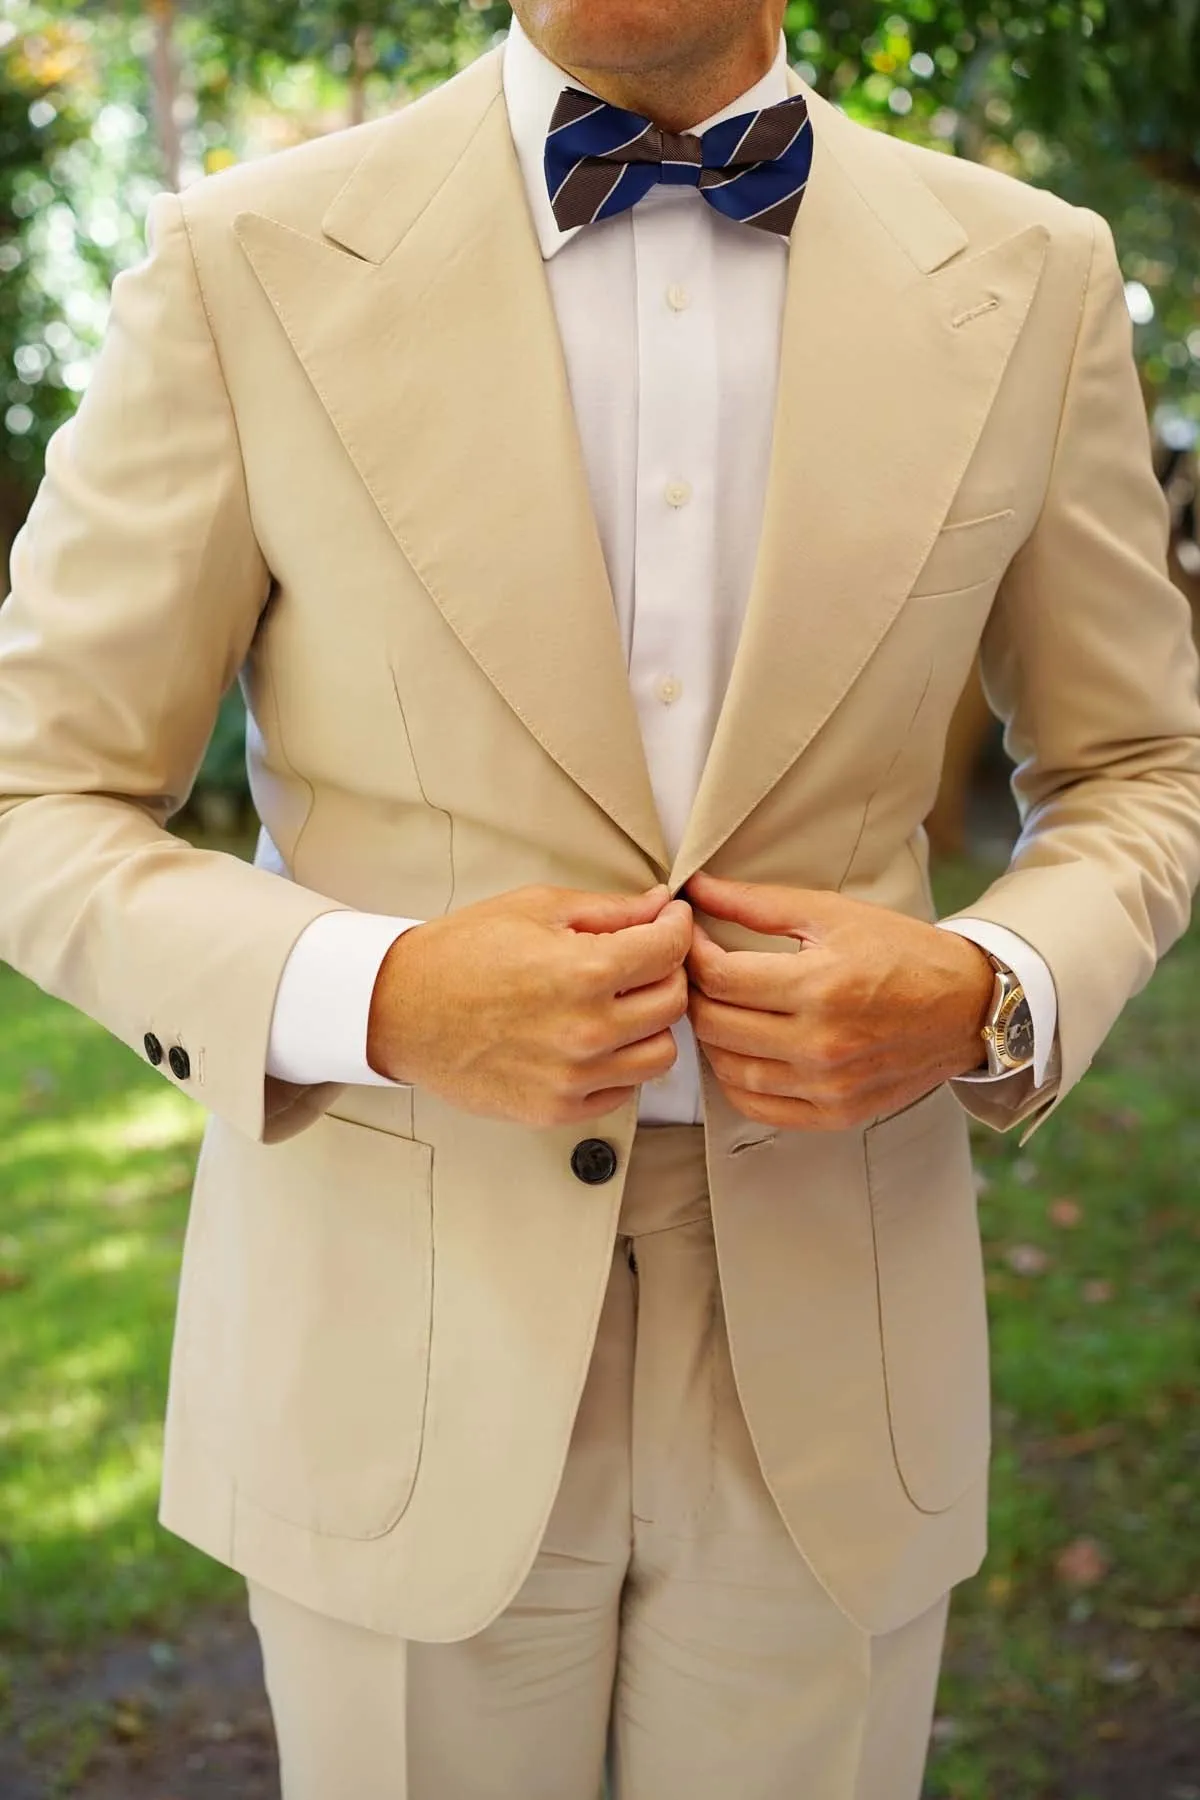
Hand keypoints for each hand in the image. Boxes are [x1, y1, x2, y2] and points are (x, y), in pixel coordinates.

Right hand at [367, 883, 692, 1126]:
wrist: (399, 1010)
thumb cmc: (460, 953)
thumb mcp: (536, 908)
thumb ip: (610, 910)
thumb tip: (662, 904)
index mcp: (584, 971)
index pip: (671, 949)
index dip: (677, 926)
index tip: (671, 920)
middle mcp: (586, 1030)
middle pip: (674, 1002)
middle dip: (667, 972)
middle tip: (642, 959)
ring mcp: (573, 1077)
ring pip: (660, 1054)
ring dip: (650, 1025)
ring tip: (618, 1004)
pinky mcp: (557, 1110)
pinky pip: (623, 1090)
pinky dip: (619, 1064)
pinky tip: (592, 1039)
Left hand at [683, 871, 994, 1130]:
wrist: (968, 1006)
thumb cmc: (901, 952)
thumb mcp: (833, 913)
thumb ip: (757, 903)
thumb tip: (695, 888)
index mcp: (821, 986)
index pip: (720, 977)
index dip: (691, 951)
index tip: (689, 934)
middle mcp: (822, 1043)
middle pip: (715, 1024)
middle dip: (693, 990)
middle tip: (696, 968)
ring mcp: (828, 1086)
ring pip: (728, 1069)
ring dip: (710, 1035)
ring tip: (718, 1004)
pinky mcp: (835, 1114)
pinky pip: (757, 1105)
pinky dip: (734, 1079)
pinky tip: (740, 1048)